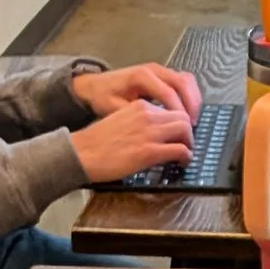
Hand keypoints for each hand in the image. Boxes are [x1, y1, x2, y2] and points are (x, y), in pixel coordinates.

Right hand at [71, 101, 195, 180]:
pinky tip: (182, 162)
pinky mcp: (149, 151)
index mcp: (139, 106)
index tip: (178, 132)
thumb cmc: (96, 142)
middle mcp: (147, 115)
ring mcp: (149, 133)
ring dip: (189, 142)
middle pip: (182, 117)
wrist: (80, 153)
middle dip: (188, 130)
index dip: (178, 121)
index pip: (170, 108)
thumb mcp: (119, 120)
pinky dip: (186, 156)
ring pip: (185, 130)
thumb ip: (138, 122)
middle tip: (186, 142)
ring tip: (186, 152)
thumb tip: (154, 133)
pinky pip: (180, 150)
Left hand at [73, 63, 203, 123]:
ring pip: (187, 80)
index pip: (168, 93)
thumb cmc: (103, 97)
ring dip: (193, 99)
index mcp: (142, 77)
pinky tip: (188, 112)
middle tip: (192, 125)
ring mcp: (160, 70)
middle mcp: (154, 69)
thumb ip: (135, 116)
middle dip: (191, 104)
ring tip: (192, 120)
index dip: (179, 111)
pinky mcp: (163, 74)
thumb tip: (156, 128)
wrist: (95, 84)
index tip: (184, 129)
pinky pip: (183, 81)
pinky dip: (189, 95)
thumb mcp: (113, 108)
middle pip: (183, 82)